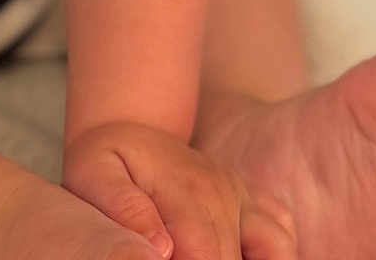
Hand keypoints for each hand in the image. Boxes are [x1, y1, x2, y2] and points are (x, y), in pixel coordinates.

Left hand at [62, 121, 295, 259]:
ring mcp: (239, 195)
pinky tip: (243, 258)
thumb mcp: (94, 173)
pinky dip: (273, 256)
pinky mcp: (249, 204)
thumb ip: (123, 207)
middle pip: (229, 259)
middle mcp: (223, 190)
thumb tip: (161, 248)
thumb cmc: (104, 159)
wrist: (125, 129)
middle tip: (174, 256)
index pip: (204, 255)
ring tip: (199, 256)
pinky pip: (281, 237)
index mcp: (188, 188)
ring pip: (266, 252)